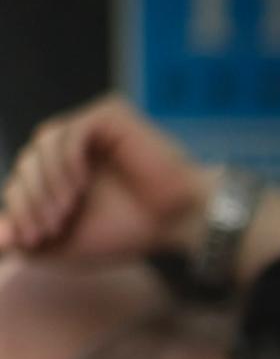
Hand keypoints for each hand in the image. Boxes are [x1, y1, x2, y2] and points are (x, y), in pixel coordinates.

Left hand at [0, 98, 208, 262]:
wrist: (180, 225)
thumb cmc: (129, 234)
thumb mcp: (64, 243)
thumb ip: (25, 239)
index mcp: (62, 171)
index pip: (22, 180)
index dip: (20, 208)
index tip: (34, 238)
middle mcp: (73, 145)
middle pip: (28, 161)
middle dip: (31, 198)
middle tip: (50, 226)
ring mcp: (91, 128)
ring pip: (43, 144)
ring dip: (47, 182)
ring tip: (66, 209)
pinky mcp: (109, 115)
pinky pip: (70, 131)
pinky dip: (67, 159)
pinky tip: (81, 184)